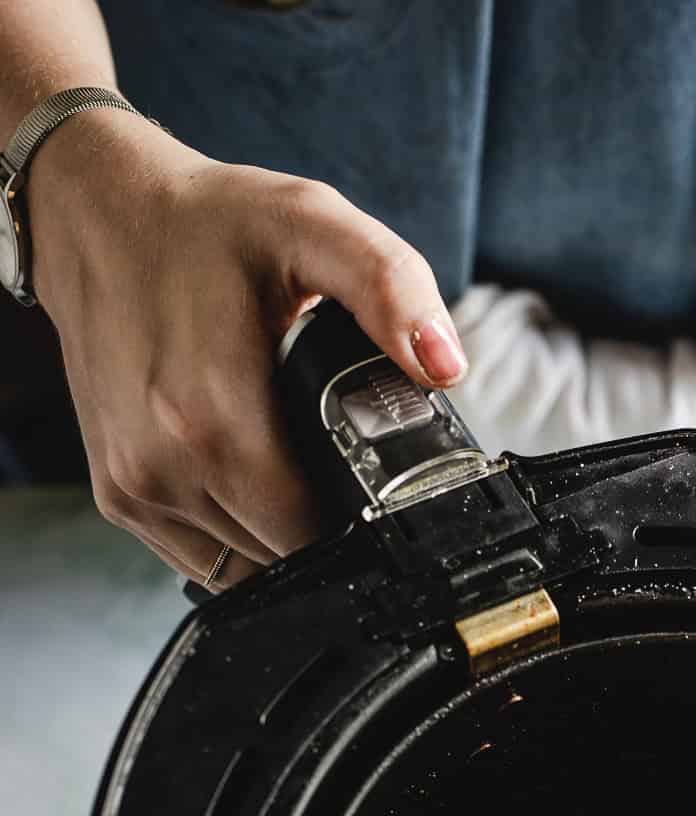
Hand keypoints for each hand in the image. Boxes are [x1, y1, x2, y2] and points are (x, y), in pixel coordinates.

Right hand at [26, 110, 466, 589]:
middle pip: (280, 557)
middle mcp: (163, 465)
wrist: (95, 212)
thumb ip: (389, 287)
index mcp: (212, 416)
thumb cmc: (207, 221)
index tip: (380, 486)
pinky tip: (254, 483)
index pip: (312, 533)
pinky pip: (199, 559)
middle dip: (325, 530)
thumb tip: (446, 364)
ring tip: (299, 471)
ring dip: (279, 540)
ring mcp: (134, 488)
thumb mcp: (312, 224)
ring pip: (241, 569)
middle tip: (346, 469)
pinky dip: (235, 538)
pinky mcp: (117, 497)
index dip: (359, 524)